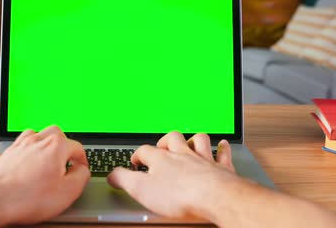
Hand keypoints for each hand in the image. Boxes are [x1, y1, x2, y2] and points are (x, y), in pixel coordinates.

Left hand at [0, 126, 89, 224]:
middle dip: (62, 144)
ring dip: (41, 144)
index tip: (81, 170)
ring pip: (33, 135)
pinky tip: (20, 165)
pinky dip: (20, 155)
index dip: (82, 160)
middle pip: (54, 133)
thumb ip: (81, 177)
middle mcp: (36, 141)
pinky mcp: (3, 157)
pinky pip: (14, 150)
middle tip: (65, 160)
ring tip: (45, 158)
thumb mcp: (68, 192)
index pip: (76, 147)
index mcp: (55, 146)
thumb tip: (82, 170)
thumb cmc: (28, 197)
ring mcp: (17, 147)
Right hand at [107, 132, 240, 219]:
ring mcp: (203, 160)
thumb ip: (125, 180)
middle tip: (161, 147)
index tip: (134, 163)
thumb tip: (112, 175)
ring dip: (193, 140)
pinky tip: (222, 145)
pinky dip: (222, 149)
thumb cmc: (180, 195)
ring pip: (198, 140)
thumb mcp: (142, 190)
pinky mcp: (221, 169)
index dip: (137, 156)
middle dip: (165, 141)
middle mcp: (183, 155)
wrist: (215, 197)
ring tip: (189, 141)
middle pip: (172, 138)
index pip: (145, 151)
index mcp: (162, 159)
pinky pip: (223, 154)